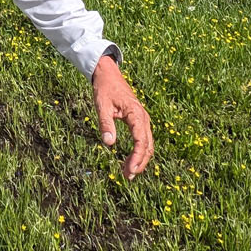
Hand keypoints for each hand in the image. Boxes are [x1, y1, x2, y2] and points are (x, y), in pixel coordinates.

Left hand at [93, 54, 153, 180]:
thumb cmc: (104, 88)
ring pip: (148, 144)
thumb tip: (109, 143)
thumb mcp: (102, 105)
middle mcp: (143, 118)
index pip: (141, 141)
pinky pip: (144, 139)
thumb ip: (105, 124)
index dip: (137, 157)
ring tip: (128, 172)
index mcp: (136, 114)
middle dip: (139, 163)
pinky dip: (140, 152)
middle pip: (148, 145)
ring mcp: (143, 119)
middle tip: (127, 176)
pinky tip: (131, 160)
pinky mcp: (139, 120)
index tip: (129, 170)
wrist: (108, 74)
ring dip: (140, 159)